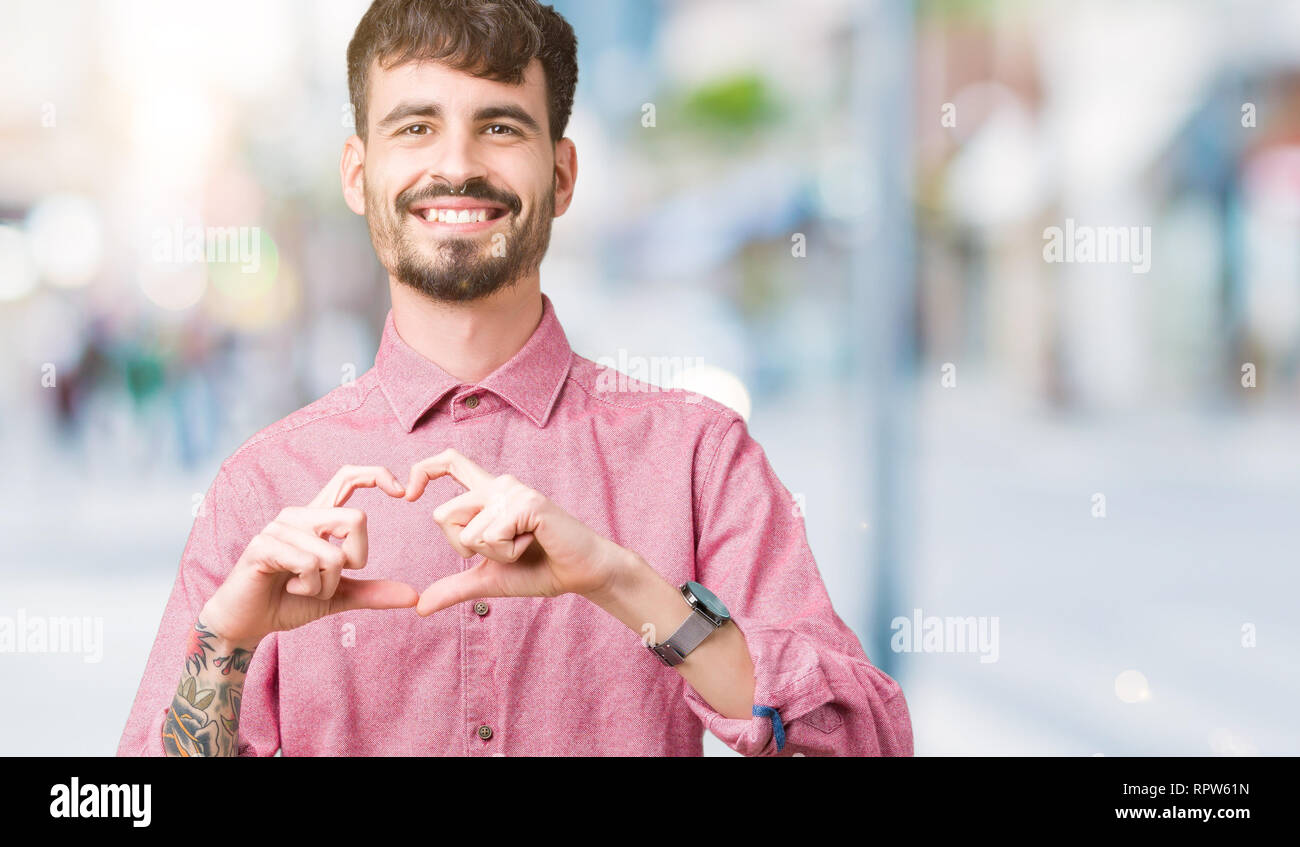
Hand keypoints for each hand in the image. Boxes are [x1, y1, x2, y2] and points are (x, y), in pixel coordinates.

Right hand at [200, 465, 418, 648]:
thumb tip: (414, 597)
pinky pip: (308, 563)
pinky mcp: (263, 546)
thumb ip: (373, 593)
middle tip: (327, 581)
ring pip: (333, 553)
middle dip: (354, 562)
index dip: (376, 475)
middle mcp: (299, 515)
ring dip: (326, 585)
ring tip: (302, 588)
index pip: (348, 477)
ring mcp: (279, 528)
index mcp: (317, 518)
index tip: (402, 493)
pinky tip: (289, 588)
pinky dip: (308, 587)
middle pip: (357, 519)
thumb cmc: (288, 602)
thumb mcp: (338, 597)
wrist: (247, 624)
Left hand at [402, 449, 631, 615]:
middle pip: (442, 515)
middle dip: (465, 548)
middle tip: (505, 549)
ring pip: (467, 532)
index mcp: (487, 493)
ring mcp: (512, 491)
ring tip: (524, 545)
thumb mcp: (488, 579)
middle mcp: (498, 485)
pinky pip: (491, 536)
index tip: (407, 494)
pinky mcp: (527, 503)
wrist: (580, 574)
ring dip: (493, 554)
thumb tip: (419, 608)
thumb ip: (454, 587)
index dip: (422, 470)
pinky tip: (533, 543)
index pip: (448, 462)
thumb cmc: (540, 570)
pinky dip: (508, 553)